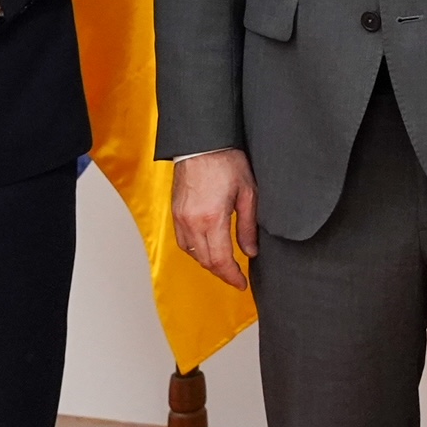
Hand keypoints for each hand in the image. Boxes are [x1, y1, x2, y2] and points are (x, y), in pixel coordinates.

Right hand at [170, 149, 259, 289]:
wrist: (202, 142)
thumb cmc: (227, 161)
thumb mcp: (248, 193)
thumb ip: (248, 226)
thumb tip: (250, 252)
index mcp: (212, 219)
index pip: (221, 261)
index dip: (232, 277)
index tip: (242, 284)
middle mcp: (192, 222)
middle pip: (205, 261)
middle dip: (222, 273)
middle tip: (236, 277)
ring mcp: (180, 217)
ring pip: (192, 253)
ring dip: (208, 262)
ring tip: (225, 264)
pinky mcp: (175, 211)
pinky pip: (183, 241)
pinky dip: (196, 250)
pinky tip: (208, 247)